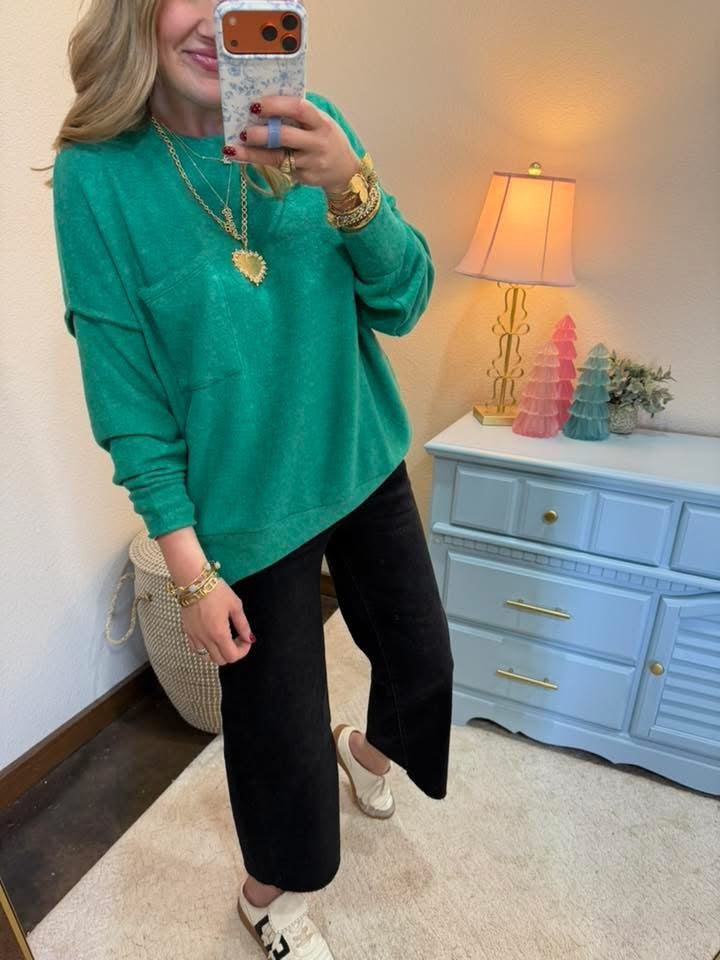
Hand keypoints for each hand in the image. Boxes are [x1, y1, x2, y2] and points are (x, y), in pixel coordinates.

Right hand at [181, 578, 254, 665]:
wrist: (193, 581)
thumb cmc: (216, 591)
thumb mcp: (235, 605)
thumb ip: (243, 625)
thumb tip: (249, 638)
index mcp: (219, 633)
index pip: (232, 656)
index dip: (243, 651)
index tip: (245, 639)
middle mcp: (205, 639)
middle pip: (221, 660)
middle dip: (232, 652)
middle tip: (236, 638)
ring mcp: (194, 636)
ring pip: (207, 658)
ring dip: (218, 653)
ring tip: (223, 639)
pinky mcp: (187, 632)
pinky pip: (196, 649)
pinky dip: (205, 649)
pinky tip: (210, 637)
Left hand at [229, 95, 361, 193]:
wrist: (344, 171)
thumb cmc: (326, 139)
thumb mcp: (319, 122)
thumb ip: (299, 114)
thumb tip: (266, 99)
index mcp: (321, 122)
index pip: (299, 108)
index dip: (276, 105)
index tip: (256, 103)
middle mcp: (317, 142)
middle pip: (286, 136)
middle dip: (262, 133)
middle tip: (243, 130)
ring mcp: (310, 162)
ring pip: (277, 157)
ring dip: (253, 153)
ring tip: (234, 148)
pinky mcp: (303, 177)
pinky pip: (278, 167)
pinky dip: (259, 161)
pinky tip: (242, 157)